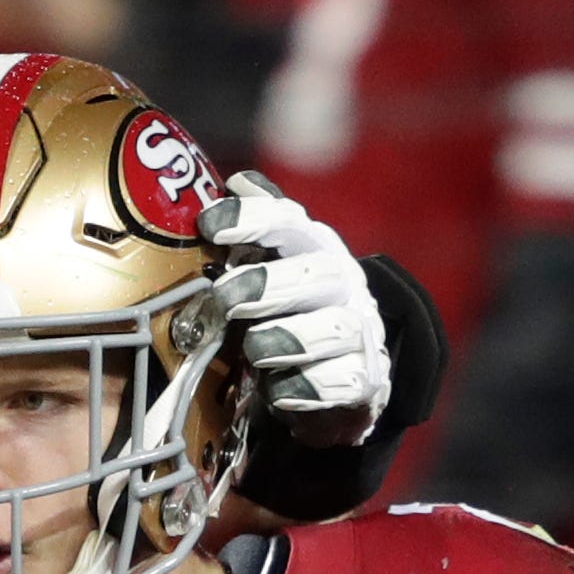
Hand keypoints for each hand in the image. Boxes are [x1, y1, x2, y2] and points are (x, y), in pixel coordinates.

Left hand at [205, 175, 391, 444]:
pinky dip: (305, 388)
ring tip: (254, 350)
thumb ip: (253, 234)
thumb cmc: (286, 316)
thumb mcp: (265, 272)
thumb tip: (237, 181)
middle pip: (318, 273)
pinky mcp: (364, 381)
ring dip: (286, 339)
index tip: (209, 225)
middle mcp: (342, 284)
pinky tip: (278, 392)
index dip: (250, 219)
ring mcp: (358, 332)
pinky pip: (341, 382)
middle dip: (266, 286)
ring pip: (334, 329)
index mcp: (312, 250)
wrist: (331, 381)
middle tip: (226, 300)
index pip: (288, 221)